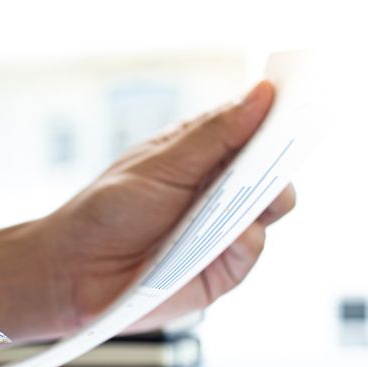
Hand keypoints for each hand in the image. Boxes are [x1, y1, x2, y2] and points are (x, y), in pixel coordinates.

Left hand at [41, 81, 294, 332]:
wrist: (72, 273)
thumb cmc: (104, 212)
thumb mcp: (160, 165)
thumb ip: (214, 135)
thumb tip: (263, 94)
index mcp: (201, 156)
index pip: (252, 130)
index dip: (276, 117)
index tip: (296, 103)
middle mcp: (217, 192)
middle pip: (272, 171)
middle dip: (278, 161)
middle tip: (275, 153)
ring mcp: (220, 232)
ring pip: (270, 211)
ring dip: (259, 202)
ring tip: (233, 200)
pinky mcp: (218, 271)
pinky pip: (250, 252)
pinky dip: (242, 243)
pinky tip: (222, 238)